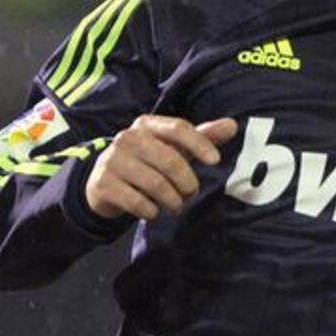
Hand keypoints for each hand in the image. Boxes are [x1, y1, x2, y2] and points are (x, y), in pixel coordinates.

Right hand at [85, 115, 237, 220]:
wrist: (103, 183)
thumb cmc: (148, 162)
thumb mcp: (174, 148)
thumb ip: (203, 137)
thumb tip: (233, 125)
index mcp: (147, 124)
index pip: (178, 128)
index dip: (199, 144)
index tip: (215, 161)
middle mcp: (128, 137)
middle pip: (170, 160)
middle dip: (187, 182)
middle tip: (190, 194)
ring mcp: (113, 160)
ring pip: (155, 183)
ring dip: (172, 200)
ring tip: (175, 205)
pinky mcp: (103, 183)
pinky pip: (136, 201)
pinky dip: (151, 210)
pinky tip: (153, 211)